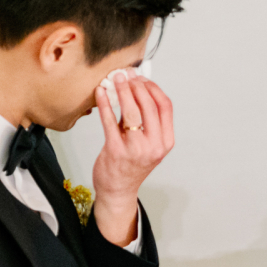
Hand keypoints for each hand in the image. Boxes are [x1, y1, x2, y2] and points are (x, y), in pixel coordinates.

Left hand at [91, 72, 173, 246]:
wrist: (118, 191)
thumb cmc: (131, 164)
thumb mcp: (147, 144)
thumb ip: (144, 119)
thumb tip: (134, 88)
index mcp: (165, 142)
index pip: (165, 107)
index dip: (153, 88)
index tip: (141, 78)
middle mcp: (154, 146)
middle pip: (149, 106)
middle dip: (136, 86)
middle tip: (126, 75)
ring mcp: (136, 149)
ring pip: (132, 111)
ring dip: (122, 91)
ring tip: (114, 79)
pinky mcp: (116, 151)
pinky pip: (110, 121)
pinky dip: (105, 104)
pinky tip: (101, 93)